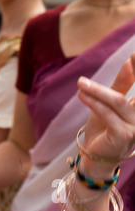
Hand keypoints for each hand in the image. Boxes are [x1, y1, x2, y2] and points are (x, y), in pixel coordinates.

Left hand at [77, 53, 134, 174]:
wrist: (95, 155)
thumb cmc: (104, 127)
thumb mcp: (110, 102)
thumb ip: (122, 83)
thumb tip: (130, 61)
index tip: (134, 55)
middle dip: (133, 75)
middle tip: (130, 59)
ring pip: (118, 101)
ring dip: (97, 90)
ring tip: (80, 82)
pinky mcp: (122, 137)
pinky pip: (107, 114)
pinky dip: (93, 102)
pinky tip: (82, 94)